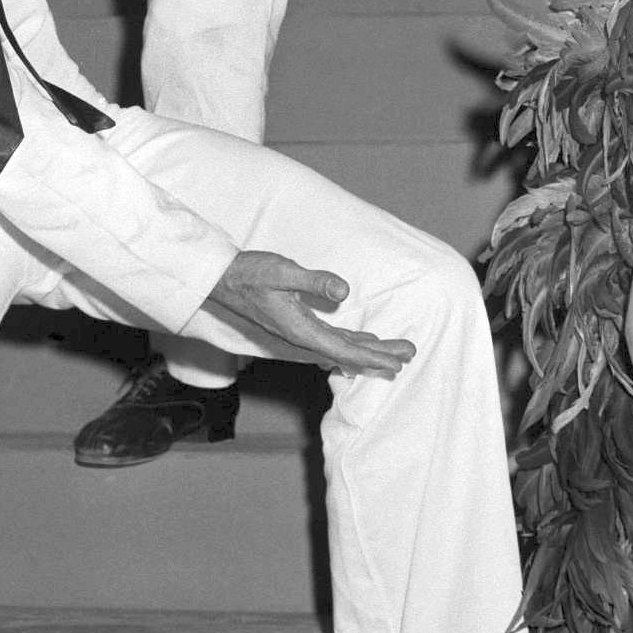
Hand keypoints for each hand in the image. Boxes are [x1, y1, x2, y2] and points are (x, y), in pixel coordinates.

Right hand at [205, 249, 413, 378]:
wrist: (223, 279)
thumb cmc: (251, 273)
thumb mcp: (283, 272)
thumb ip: (315, 281)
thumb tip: (344, 291)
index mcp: (301, 330)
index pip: (345, 349)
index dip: (373, 356)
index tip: (398, 360)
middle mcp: (303, 337)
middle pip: (348, 352)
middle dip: (379, 355)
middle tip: (409, 355)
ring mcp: (301, 332)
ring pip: (342, 346)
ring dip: (369, 350)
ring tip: (395, 353)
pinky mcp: (299, 323)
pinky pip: (332, 339)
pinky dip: (352, 342)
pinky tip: (364, 341)